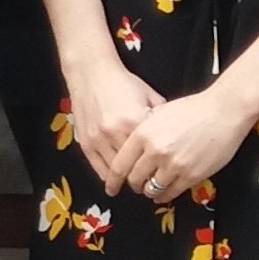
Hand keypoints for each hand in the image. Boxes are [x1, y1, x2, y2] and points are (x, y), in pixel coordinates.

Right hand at [63, 50, 165, 190]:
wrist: (91, 73)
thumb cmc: (123, 83)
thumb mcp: (149, 96)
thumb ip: (161, 117)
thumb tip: (173, 135)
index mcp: (136, 121)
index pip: (151, 155)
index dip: (158, 168)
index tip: (163, 175)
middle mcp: (116, 133)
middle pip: (133, 167)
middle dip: (142, 179)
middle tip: (150, 186)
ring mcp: (99, 139)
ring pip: (115, 171)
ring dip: (125, 181)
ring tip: (133, 186)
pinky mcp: (86, 142)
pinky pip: (97, 167)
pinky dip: (107, 177)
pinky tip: (114, 183)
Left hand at [108, 84, 258, 204]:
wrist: (224, 111)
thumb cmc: (194, 109)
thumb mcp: (159, 113)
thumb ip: (144, 131)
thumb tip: (131, 147)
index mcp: (143, 133)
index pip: (120, 164)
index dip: (113, 179)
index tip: (111, 186)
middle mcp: (155, 151)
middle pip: (134, 179)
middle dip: (133, 185)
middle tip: (135, 185)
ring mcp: (173, 165)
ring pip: (151, 188)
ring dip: (149, 191)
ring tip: (150, 189)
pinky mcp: (190, 175)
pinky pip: (171, 192)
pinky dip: (165, 195)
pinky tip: (164, 192)